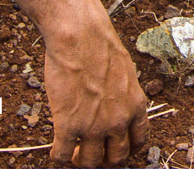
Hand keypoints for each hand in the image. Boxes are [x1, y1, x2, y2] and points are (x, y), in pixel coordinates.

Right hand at [44, 17, 147, 166]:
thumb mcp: (125, 71)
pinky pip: (62, 155)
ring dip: (80, 160)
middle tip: (92, 151)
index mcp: (135, 106)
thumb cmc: (99, 45)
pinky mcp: (68, 125)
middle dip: (104, 160)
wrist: (80, 36)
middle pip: (115, 158)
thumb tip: (114, 104)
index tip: (114, 148)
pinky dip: (58, 157)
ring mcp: (93, 126)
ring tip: (73, 152)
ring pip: (89, 162)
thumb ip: (122, 94)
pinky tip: (55, 151)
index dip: (126, 149)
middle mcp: (118, 121)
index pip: (138, 141)